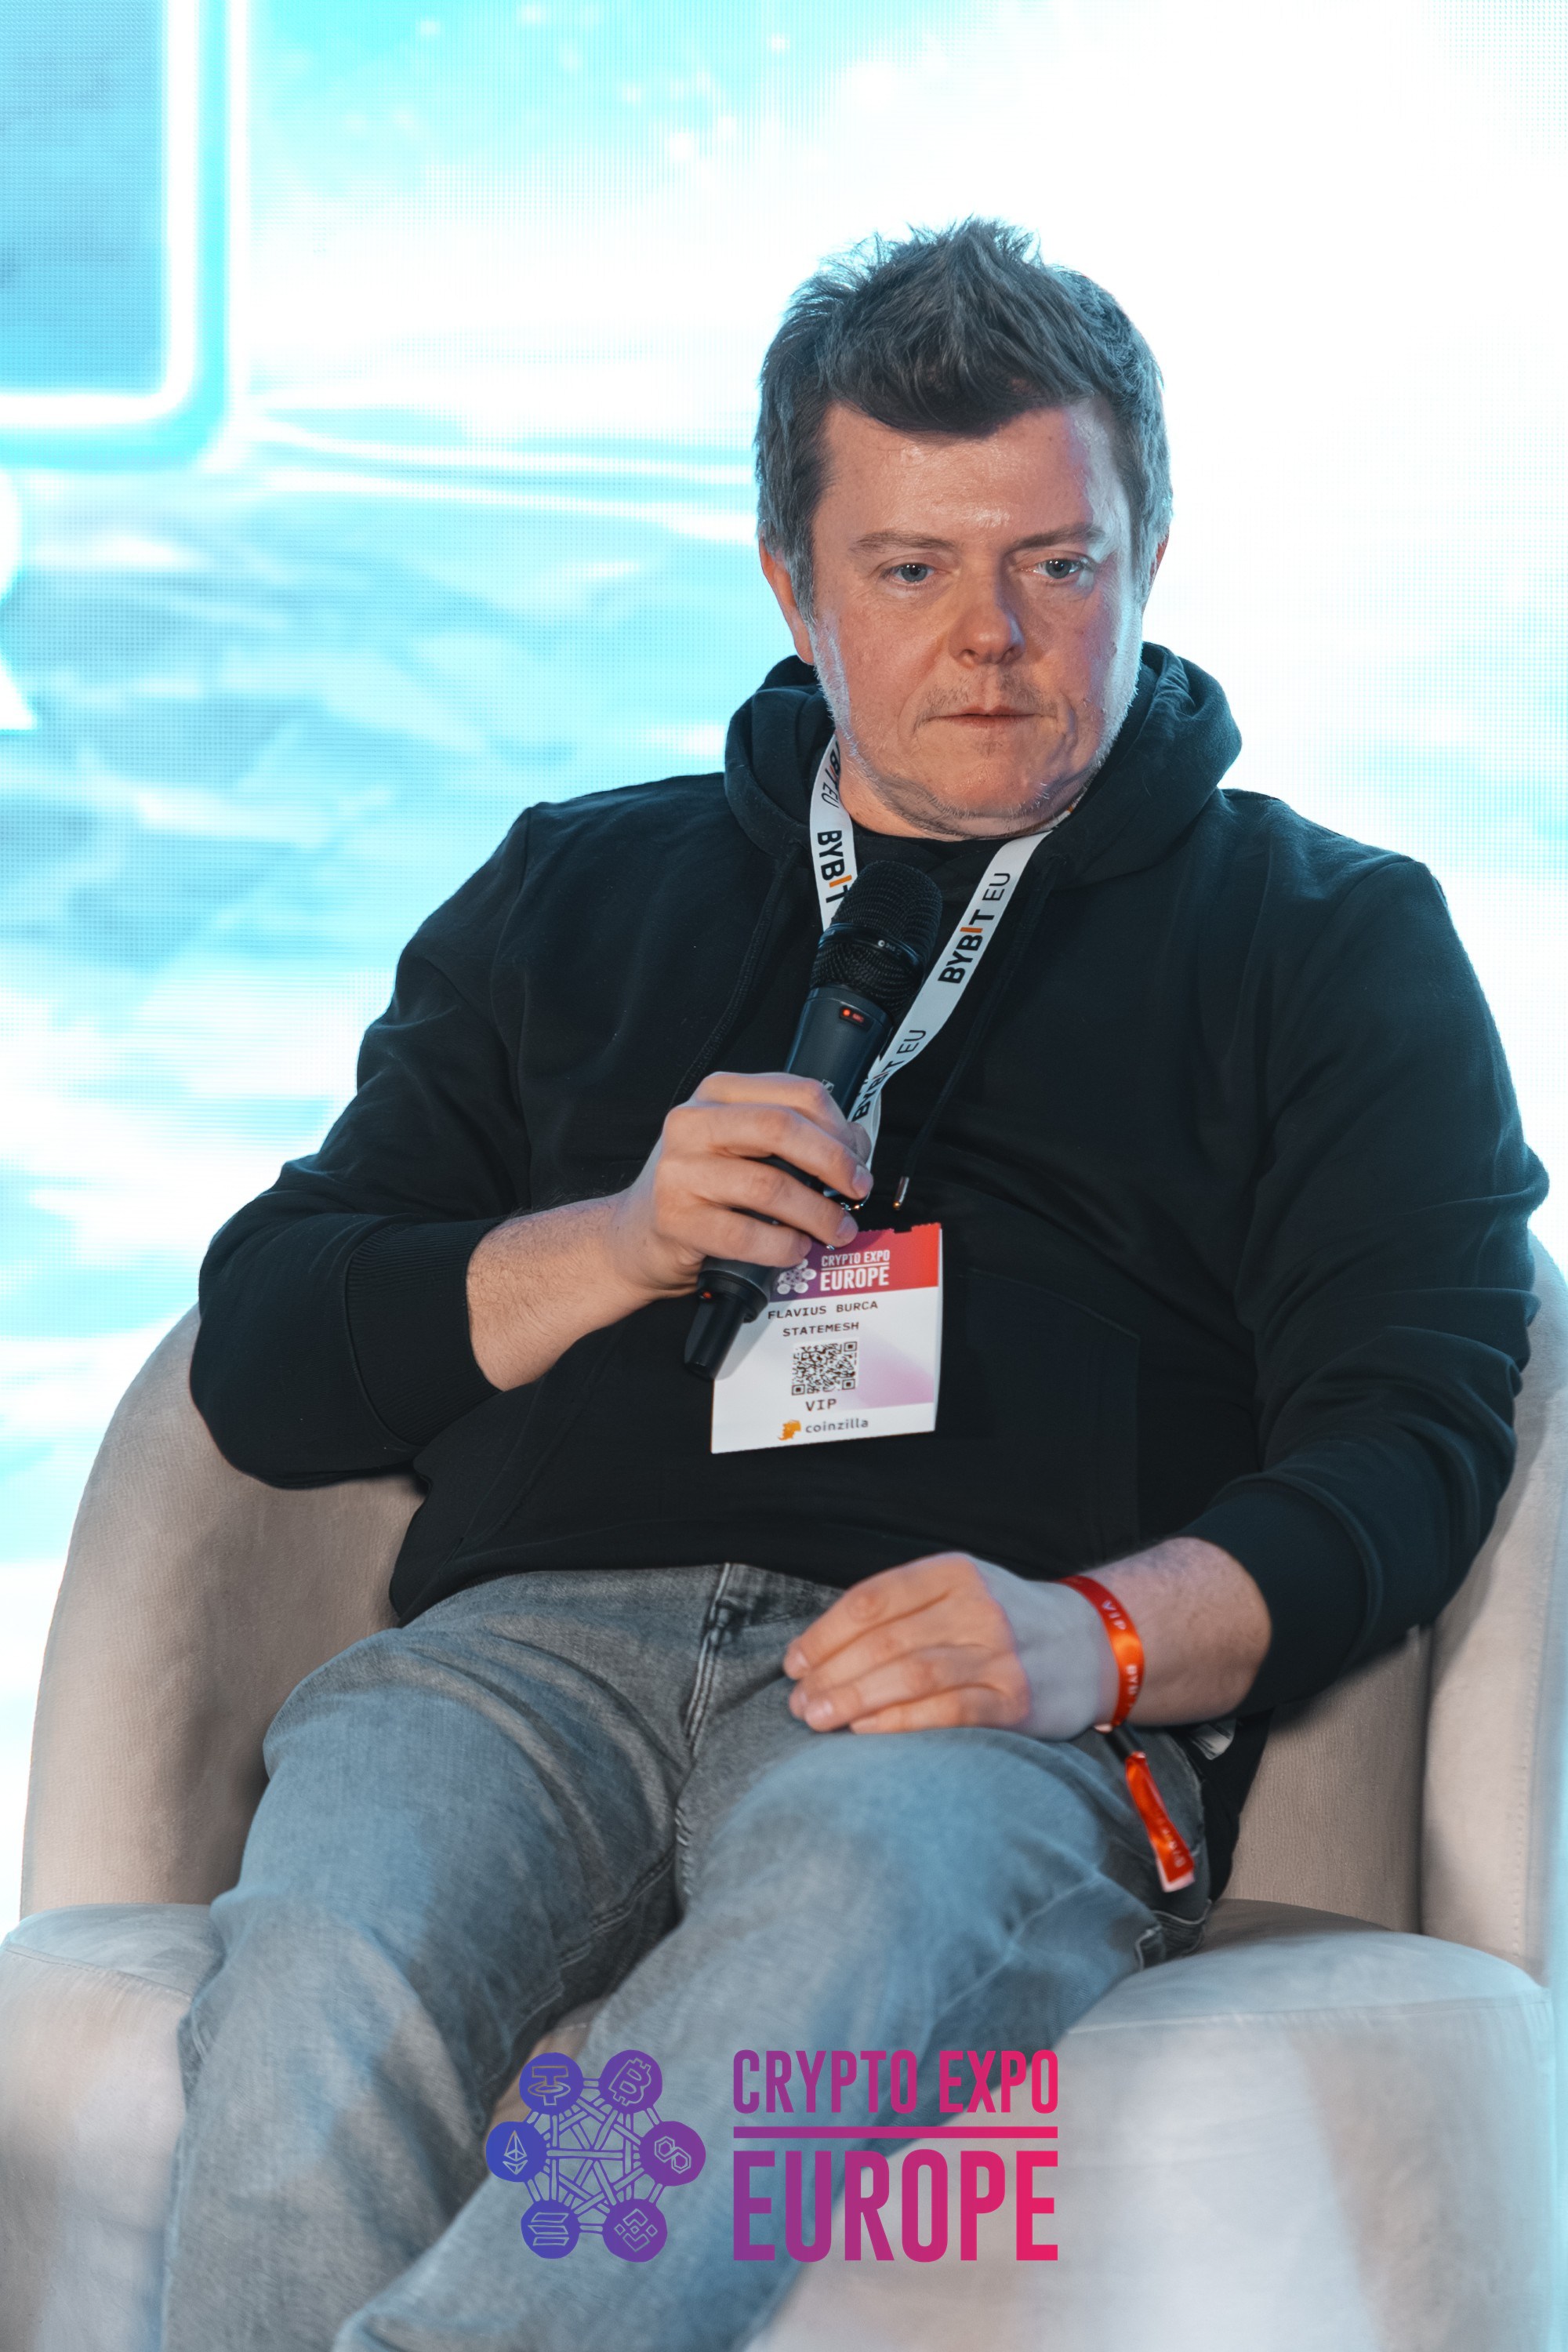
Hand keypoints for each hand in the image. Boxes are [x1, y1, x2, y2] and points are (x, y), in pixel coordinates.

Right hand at [604, 1070, 873, 1303]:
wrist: (634, 1234)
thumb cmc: (700, 1188)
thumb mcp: (741, 1145)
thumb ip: (793, 1136)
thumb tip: (854, 1146)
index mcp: (718, 1094)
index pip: (797, 1093)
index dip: (840, 1128)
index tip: (859, 1158)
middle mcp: (693, 1122)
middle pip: (783, 1129)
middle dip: (834, 1163)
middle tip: (857, 1191)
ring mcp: (679, 1170)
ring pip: (769, 1185)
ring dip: (816, 1214)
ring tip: (835, 1230)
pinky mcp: (674, 1218)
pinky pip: (745, 1234)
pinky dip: (782, 1246)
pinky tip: (795, 1249)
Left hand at [782, 1553, 1116, 1738]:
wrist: (1093, 1645)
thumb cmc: (1005, 1623)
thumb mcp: (958, 1592)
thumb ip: (900, 1611)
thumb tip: (817, 1650)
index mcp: (953, 1573)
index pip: (872, 1600)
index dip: (824, 1634)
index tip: (795, 1663)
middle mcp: (976, 1607)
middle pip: (885, 1640)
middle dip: (831, 1673)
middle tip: (799, 1702)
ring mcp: (999, 1653)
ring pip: (911, 1674)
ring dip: (854, 1699)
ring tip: (819, 1719)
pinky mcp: (1016, 1701)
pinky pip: (947, 1711)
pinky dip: (900, 1722)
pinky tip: (867, 1731)